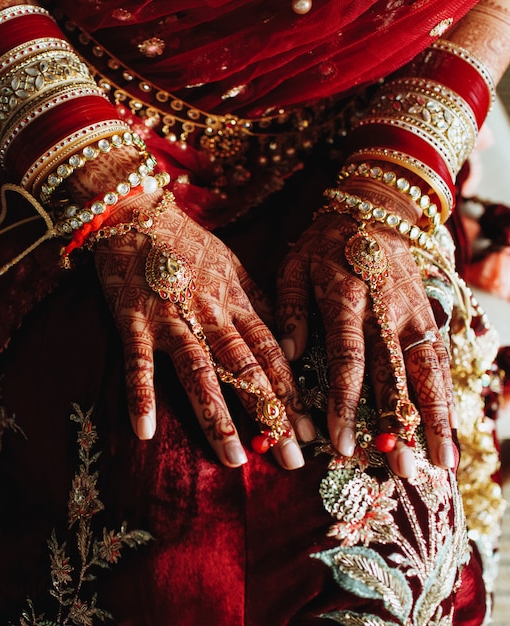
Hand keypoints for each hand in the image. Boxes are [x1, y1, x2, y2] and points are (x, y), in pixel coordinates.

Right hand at [93, 195, 315, 469]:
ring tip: (233, 458)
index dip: (293, 394)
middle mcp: (210, 313)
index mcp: (237, 301)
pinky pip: (138, 362)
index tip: (310, 432)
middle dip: (271, 416)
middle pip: (246, 370)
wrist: (138, 215)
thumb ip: (256, 302)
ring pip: (200, 370)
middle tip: (291, 462)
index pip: (272, 354)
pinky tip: (145, 431)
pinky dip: (140, 395)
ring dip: (217, 415)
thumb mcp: (232, 266)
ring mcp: (171, 318)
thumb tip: (285, 338)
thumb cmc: (188, 245)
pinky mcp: (133, 320)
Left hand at [276, 211, 455, 477]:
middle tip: (400, 468)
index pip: (347, 356)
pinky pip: (441, 356)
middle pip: (395, 371)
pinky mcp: (430, 312)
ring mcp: (414, 311)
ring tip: (441, 462)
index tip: (341, 442)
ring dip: (435, 417)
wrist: (374, 207)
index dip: (345, 401)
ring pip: (428, 369)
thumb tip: (286, 354)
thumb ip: (290, 309)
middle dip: (397, 423)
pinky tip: (451, 426)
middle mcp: (386, 307)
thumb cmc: (324, 244)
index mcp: (345, 295)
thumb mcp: (294, 266)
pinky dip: (447, 392)